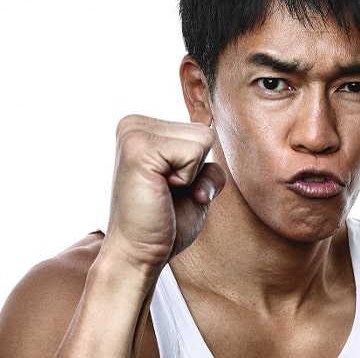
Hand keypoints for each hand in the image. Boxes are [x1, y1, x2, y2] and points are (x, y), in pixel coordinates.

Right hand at [101, 115, 225, 275]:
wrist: (138, 256)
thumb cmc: (166, 222)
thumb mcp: (194, 179)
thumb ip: (201, 152)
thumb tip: (210, 119)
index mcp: (141, 128)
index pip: (200, 129)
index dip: (197, 167)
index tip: (168, 187)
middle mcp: (133, 124)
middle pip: (204, 131)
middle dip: (197, 169)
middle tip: (166, 193)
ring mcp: (133, 133)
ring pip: (204, 138)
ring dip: (194, 175)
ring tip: (163, 192)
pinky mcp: (139, 148)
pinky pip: (195, 152)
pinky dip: (189, 179)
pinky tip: (162, 192)